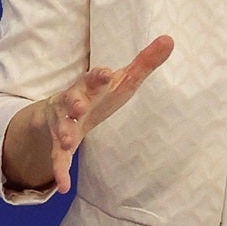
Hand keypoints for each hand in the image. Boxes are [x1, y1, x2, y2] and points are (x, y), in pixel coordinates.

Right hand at [23, 35, 174, 194]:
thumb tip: (169, 39)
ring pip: (61, 126)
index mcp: (90, 85)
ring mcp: (64, 122)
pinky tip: (64, 186)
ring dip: (63, 132)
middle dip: (74, 102)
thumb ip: (145, 62)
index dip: (99, 76)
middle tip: (79, 107)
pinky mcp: (59, 144)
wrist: (60, 110)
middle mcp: (73, 101)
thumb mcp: (122, 79)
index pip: (94, 77)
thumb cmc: (99, 93)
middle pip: (70, 99)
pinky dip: (59, 171)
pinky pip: (57, 158)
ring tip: (68, 140)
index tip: (107, 73)